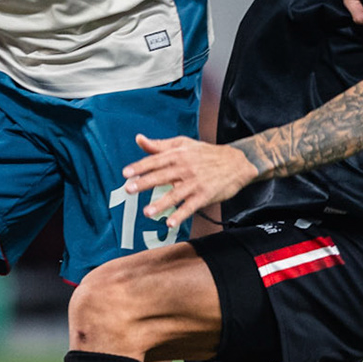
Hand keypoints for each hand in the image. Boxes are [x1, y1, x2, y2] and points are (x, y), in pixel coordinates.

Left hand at [123, 134, 258, 231]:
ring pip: (175, 194)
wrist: (236, 162)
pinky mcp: (204, 195)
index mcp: (178, 154)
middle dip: (144, 183)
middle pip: (162, 176)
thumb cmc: (206, 153)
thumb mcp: (183, 144)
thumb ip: (159, 145)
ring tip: (147, 212)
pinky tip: (170, 223)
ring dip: (161, 203)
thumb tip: (139, 139)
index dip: (139, 167)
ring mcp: (195, 183)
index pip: (155, 160)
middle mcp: (185, 168)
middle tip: (129, 189)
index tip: (126, 173)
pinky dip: (180, 215)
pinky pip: (190, 206)